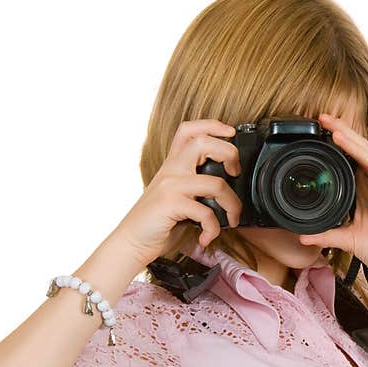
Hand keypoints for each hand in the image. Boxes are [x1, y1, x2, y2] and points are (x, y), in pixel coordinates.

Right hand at [114, 119, 243, 265]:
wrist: (132, 241)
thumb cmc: (157, 222)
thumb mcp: (176, 196)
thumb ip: (195, 186)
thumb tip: (229, 187)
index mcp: (173, 165)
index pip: (189, 130)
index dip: (212, 125)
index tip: (231, 132)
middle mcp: (172, 170)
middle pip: (204, 143)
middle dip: (230, 154)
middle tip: (235, 173)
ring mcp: (171, 186)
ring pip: (216, 183)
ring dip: (233, 204)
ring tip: (232, 218)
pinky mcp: (171, 205)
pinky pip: (206, 213)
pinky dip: (213, 229)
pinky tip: (206, 237)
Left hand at [298, 113, 367, 284]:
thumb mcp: (347, 240)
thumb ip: (325, 235)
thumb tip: (301, 236)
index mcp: (362, 188)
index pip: (347, 157)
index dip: (334, 141)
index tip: (316, 128)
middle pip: (358, 151)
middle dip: (341, 133)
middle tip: (322, 117)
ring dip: (355, 146)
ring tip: (338, 133)